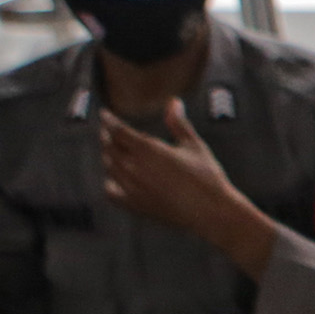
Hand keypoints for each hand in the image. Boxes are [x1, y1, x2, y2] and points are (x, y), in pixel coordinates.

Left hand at [98, 100, 265, 259]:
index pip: (118, 130)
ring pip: (109, 167)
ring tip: (114, 151)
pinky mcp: (135, 204)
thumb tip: (173, 102)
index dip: (108, 120)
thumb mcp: (194, 145)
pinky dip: (109, 182)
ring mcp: (132, 188)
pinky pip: (111, 191)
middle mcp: (134, 168)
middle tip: (108, 131)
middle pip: (110, 147)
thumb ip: (178, 123)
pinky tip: (115, 178)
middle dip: (107, 137)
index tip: (104, 114)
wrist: (210, 211)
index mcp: (148, 150)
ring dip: (109, 156)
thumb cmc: (206, 176)